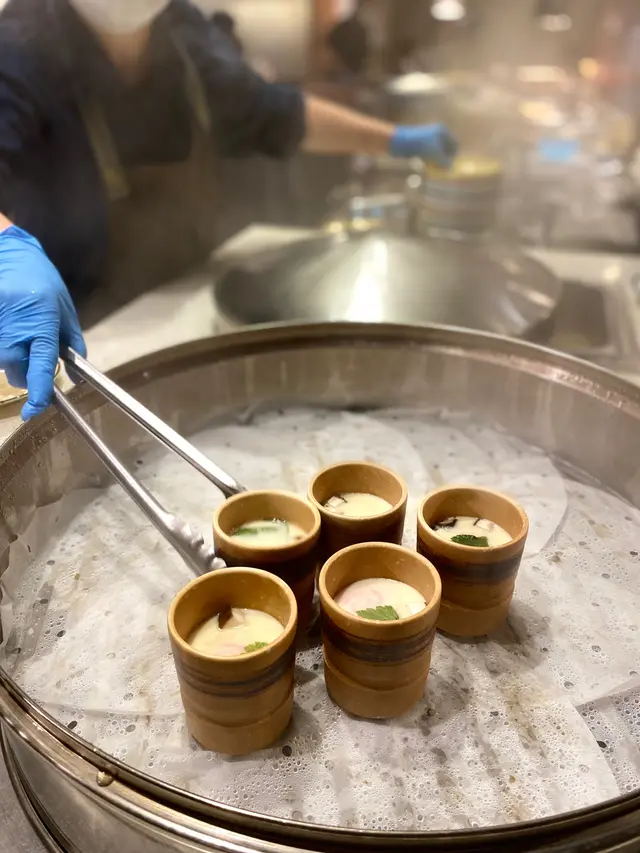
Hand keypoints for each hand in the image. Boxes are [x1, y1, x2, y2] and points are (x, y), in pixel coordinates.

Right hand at [0, 226, 85, 419]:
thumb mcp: (65, 310)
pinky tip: (10, 328)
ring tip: (21, 333)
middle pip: (18, 375)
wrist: (9, 254)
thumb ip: (73, 344)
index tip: (35, 412)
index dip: (40, 394)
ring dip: (14, 360)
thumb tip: (78, 376)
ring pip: (4, 365)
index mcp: (41, 326)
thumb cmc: (42, 281)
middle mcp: (15, 332)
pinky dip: (4, 349)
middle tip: (35, 356)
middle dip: (27, 374)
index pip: (41, 369)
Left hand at [390, 123, 457, 167]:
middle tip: (439, 167)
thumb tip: (450, 167)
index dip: (452, 156)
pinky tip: (424, 164)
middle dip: (444, 159)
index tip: (447, 164)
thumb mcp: (435, 155)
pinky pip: (429, 155)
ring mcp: (428, 139)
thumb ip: (445, 162)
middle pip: (446, 150)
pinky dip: (428, 160)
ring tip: (430, 165)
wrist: (399, 142)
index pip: (454, 145)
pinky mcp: (420, 145)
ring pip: (437, 154)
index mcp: (443, 131)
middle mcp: (436, 133)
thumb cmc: (419, 146)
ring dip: (436, 161)